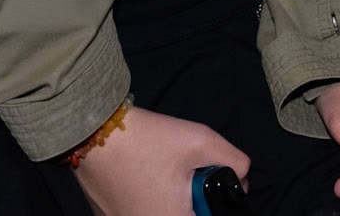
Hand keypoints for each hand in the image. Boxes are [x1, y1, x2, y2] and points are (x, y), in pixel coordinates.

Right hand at [71, 105, 249, 215]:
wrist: (96, 133)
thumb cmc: (148, 139)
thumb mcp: (202, 141)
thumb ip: (235, 163)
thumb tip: (243, 179)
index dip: (215, 206)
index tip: (208, 185)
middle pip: (188, 215)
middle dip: (195, 201)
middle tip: (189, 177)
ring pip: (165, 213)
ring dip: (174, 200)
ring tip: (167, 176)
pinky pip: (144, 211)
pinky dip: (152, 200)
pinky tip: (149, 179)